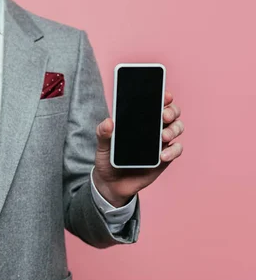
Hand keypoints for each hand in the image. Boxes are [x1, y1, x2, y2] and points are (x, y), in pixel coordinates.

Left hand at [92, 90, 183, 206]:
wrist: (111, 184)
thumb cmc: (108, 160)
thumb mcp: (102, 145)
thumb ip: (103, 133)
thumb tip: (108, 122)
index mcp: (139, 121)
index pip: (154, 104)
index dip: (162, 97)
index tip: (164, 95)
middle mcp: (153, 128)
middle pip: (171, 113)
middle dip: (171, 111)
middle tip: (163, 116)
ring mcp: (161, 143)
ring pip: (177, 128)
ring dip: (174, 129)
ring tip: (163, 136)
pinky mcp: (165, 158)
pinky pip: (176, 150)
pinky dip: (173, 150)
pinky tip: (162, 155)